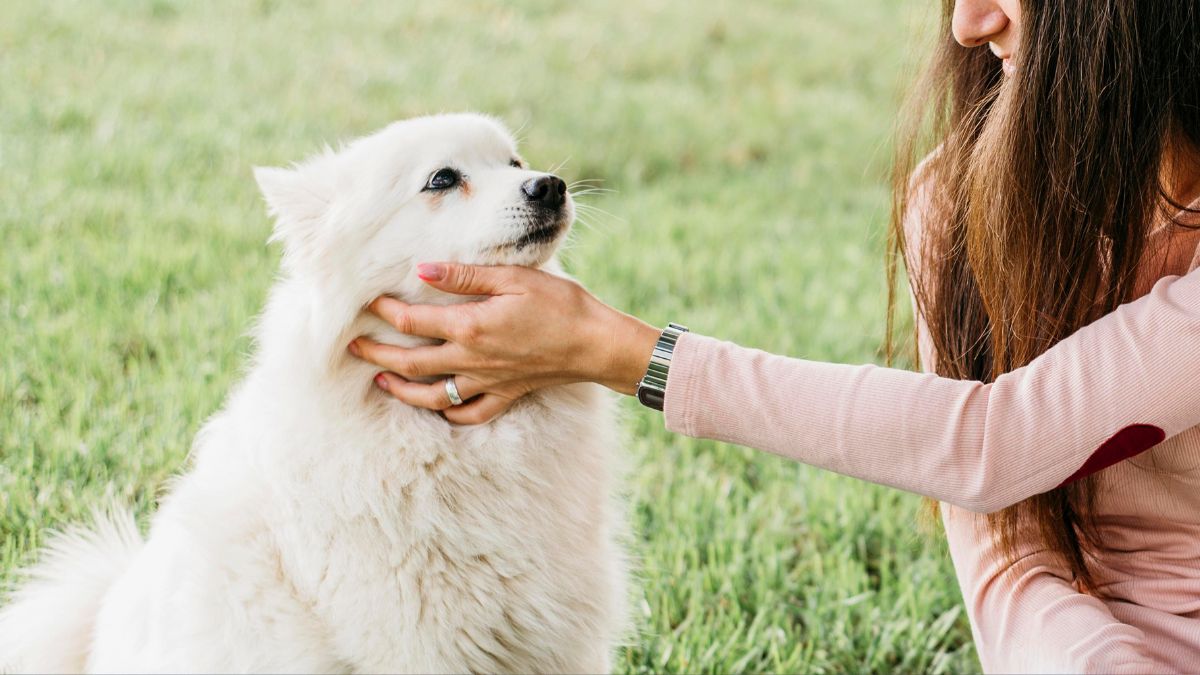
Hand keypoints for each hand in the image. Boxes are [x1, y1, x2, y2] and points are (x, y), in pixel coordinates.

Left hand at [350, 262, 659, 424]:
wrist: (596, 344)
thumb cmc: (560, 304)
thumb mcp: (513, 278)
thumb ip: (466, 276)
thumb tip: (423, 269)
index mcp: (471, 327)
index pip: (412, 321)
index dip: (384, 311)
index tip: (366, 301)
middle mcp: (471, 360)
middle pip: (411, 362)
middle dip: (377, 354)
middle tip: (352, 348)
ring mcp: (487, 382)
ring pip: (432, 395)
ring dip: (401, 389)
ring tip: (381, 380)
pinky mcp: (505, 395)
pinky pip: (469, 413)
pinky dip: (448, 413)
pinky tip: (437, 406)